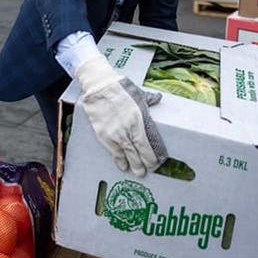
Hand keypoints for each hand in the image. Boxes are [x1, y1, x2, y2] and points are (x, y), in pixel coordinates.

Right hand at [75, 56, 167, 176]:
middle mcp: (129, 129)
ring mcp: (116, 133)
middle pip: (139, 152)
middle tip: (148, 170)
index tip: (158, 162)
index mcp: (140, 119)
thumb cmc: (119, 88)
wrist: (99, 86)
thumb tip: (158, 99)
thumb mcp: (138, 93)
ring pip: (127, 154)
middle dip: (145, 163)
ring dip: (133, 164)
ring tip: (138, 171)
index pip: (149, 143)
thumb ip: (149, 99)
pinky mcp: (103, 135)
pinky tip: (123, 165)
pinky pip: (114, 152)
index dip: (153, 155)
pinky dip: (119, 160)